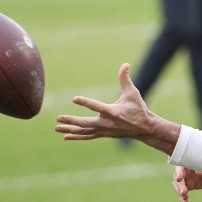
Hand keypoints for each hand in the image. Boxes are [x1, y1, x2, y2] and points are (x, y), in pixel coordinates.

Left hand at [55, 63, 179, 153]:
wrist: (144, 128)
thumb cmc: (138, 109)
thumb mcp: (133, 93)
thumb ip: (125, 79)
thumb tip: (125, 64)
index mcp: (112, 112)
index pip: (96, 106)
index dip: (85, 102)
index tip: (74, 99)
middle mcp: (106, 123)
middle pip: (85, 123)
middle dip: (71, 121)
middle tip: (58, 118)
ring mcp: (104, 130)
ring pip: (84, 131)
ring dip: (70, 130)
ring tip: (56, 128)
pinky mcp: (103, 134)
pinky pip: (87, 136)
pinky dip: (77, 136)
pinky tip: (66, 136)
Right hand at [172, 166, 201, 201]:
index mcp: (188, 161)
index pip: (181, 167)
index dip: (179, 173)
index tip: (179, 179)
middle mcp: (185, 170)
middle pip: (178, 178)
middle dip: (180, 186)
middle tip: (184, 192)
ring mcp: (187, 178)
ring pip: (178, 187)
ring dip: (180, 193)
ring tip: (185, 198)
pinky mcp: (190, 186)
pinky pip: (184, 194)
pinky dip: (184, 199)